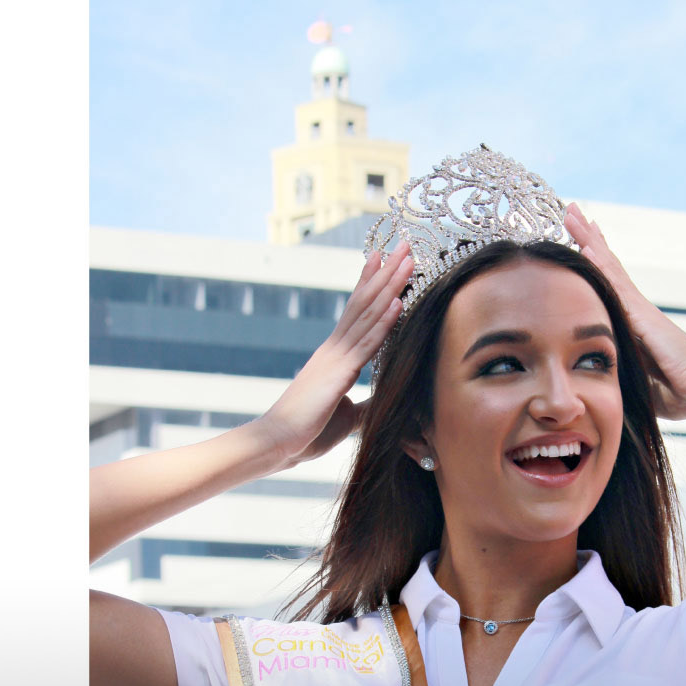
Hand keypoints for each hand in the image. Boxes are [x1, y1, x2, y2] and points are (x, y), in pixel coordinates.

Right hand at [257, 242, 414, 463]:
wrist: (278, 443)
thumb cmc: (308, 432)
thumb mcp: (349, 417)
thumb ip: (367, 405)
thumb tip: (387, 403)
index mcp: (336, 356)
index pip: (358, 311)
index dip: (373, 282)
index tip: (386, 257)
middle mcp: (335, 349)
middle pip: (366, 302)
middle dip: (388, 271)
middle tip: (405, 242)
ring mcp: (336, 357)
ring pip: (368, 315)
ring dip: (390, 286)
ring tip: (408, 259)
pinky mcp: (339, 374)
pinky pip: (366, 344)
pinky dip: (384, 322)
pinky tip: (398, 302)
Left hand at [564, 204, 685, 422]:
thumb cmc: (675, 392)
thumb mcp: (635, 379)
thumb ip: (617, 369)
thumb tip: (593, 377)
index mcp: (632, 324)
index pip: (607, 285)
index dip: (592, 262)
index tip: (577, 241)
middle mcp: (635, 309)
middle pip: (607, 266)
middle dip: (588, 239)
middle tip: (571, 210)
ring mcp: (639, 308)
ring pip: (608, 266)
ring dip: (589, 239)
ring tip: (573, 212)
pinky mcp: (642, 314)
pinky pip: (615, 284)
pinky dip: (600, 263)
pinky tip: (585, 246)